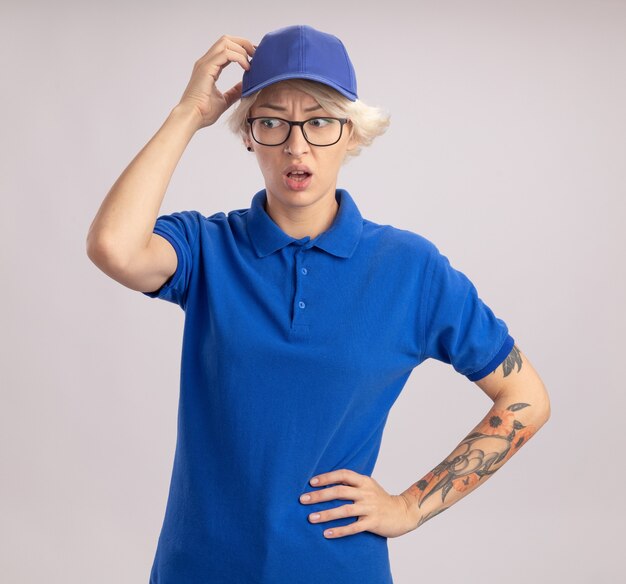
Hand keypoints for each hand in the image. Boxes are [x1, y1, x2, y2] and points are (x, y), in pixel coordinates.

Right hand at [177, 34, 255, 129]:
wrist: (191, 117)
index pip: (226, 49)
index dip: (241, 49)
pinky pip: (226, 53)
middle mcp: (206, 62)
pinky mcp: (206, 68)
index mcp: (209, 68)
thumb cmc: (203, 112)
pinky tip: (246, 68)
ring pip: (226, 42)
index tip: (254, 58)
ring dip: (242, 49)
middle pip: (226, 40)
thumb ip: (234, 92)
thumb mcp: (224, 100)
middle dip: (243, 43)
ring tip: (252, 61)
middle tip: (256, 55)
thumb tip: (245, 86)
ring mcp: (205, 63)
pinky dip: (239, 57)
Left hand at [299, 468, 417, 538]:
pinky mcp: (373, 523)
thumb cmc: (380, 499)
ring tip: (311, 518)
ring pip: (344, 510)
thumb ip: (352, 483)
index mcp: (364, 481)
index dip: (327, 477)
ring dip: (326, 514)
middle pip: (340, 491)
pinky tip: (326, 533)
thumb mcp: (368, 486)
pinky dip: (339, 531)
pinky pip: (353, 527)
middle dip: (320, 495)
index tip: (311, 482)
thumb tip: (328, 481)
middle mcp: (366, 493)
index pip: (343, 475)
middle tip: (303, 499)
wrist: (403, 512)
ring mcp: (370, 508)